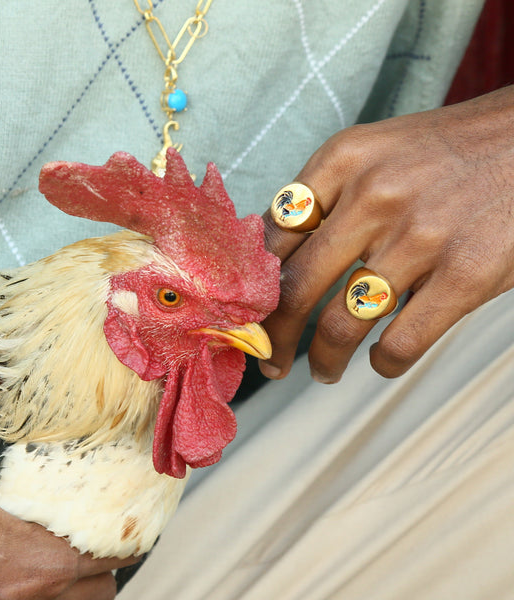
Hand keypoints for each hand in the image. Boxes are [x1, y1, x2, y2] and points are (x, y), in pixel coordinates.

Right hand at [0, 356, 138, 599]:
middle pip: (98, 592)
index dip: (134, 534)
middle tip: (104, 527)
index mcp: (27, 557)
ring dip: (78, 582)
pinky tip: (22, 568)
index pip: (112, 556)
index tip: (141, 512)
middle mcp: (24, 598)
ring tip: (72, 547)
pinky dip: (46, 593)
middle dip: (107, 561)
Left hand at [260, 85, 513, 381]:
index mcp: (342, 160)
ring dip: (323, 360)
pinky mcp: (468, 274)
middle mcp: (374, 195)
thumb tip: (276, 262)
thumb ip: (325, 199)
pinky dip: (383, 364)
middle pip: (296, 288)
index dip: (256, 289)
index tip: (252, 316)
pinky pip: (402, 341)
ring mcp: (421, 236)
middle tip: (270, 360)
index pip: (274, 241)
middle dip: (275, 338)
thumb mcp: (376, 153)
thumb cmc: (448, 152)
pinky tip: (381, 362)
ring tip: (322, 371)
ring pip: (342, 323)